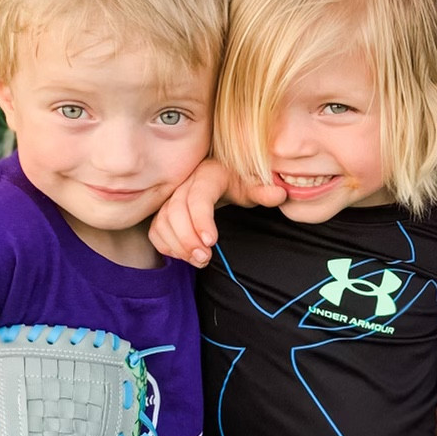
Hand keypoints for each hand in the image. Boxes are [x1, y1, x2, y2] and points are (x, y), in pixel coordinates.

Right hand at [148, 159, 281, 264]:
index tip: (210, 242)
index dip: (201, 220)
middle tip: (205, 258)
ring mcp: (171, 198)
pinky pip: (156, 230)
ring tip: (199, 260)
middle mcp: (184, 184)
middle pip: (175, 211)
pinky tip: (185, 256)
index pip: (198, 197)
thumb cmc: (238, 182)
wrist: (222, 178)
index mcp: (207, 175)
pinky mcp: (163, 212)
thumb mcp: (251, 185)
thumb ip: (263, 191)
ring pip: (163, 222)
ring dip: (178, 245)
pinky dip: (167, 246)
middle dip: (187, 239)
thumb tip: (280, 194)